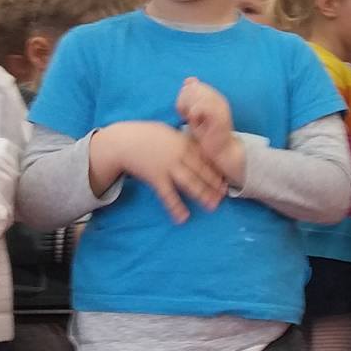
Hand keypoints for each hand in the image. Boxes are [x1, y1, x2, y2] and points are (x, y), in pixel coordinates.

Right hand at [94, 121, 226, 222]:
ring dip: (202, 195)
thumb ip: (183, 141)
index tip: (225, 179)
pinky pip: (168, 195)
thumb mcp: (168, 132)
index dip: (216, 170)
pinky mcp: (156, 178)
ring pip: (189, 183)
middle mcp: (179, 154)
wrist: (124, 141)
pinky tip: (183, 217)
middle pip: (201, 171)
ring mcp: (168, 167)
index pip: (204, 158)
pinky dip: (176, 206)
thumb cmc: (146, 135)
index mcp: (183, 142)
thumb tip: (197, 148)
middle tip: (224, 196)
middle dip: (213, 184)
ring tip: (212, 206)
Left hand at [176, 78, 242, 183]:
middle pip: (192, 88)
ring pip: (196, 94)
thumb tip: (189, 79)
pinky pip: (201, 106)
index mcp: (213, 96)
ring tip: (189, 118)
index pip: (191, 85)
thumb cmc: (206, 134)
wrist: (220, 151)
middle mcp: (218, 98)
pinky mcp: (220, 117)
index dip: (183, 96)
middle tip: (185, 115)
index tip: (183, 110)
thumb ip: (191, 97)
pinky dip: (193, 113)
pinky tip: (193, 120)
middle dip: (183, 100)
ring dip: (187, 106)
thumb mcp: (194, 113)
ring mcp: (221, 106)